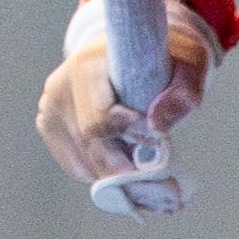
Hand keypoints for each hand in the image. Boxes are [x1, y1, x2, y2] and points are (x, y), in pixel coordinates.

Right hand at [35, 12, 215, 215]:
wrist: (131, 45)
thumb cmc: (163, 55)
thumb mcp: (188, 63)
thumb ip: (182, 93)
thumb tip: (156, 128)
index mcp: (87, 65)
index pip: (99, 120)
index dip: (130, 140)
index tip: (163, 151)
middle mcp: (60, 87)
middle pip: (92, 149)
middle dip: (132, 175)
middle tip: (170, 193)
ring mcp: (51, 109)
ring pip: (84, 165)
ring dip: (121, 181)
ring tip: (158, 187)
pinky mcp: (51, 127)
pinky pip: (78, 166)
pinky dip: (106, 176)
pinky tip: (133, 174)